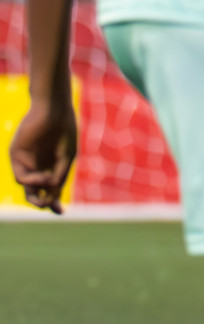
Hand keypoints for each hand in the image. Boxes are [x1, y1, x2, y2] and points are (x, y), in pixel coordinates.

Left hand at [10, 99, 76, 213]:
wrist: (55, 110)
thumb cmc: (65, 132)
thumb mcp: (66, 159)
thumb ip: (59, 177)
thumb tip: (52, 197)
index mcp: (52, 166)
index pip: (50, 190)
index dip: (54, 202)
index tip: (61, 213)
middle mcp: (38, 166)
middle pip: (35, 192)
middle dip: (42, 202)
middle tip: (50, 206)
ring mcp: (26, 161)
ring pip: (26, 187)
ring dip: (38, 191)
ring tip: (49, 180)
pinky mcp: (16, 156)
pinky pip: (20, 176)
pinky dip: (31, 181)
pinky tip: (42, 176)